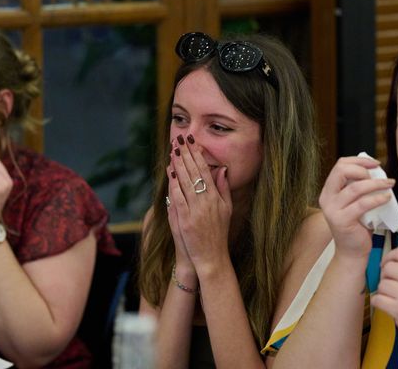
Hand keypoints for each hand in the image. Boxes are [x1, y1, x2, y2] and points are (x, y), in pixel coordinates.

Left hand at [168, 136, 231, 274]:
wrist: (212, 257)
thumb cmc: (219, 233)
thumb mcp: (227, 209)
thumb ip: (224, 188)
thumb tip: (222, 170)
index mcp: (216, 197)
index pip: (205, 170)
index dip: (198, 155)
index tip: (192, 142)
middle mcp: (207, 201)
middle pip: (194, 172)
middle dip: (187, 154)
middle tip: (180, 139)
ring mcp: (196, 210)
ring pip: (185, 182)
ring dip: (178, 165)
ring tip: (173, 150)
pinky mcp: (186, 220)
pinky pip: (178, 197)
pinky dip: (174, 184)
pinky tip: (170, 172)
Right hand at [318, 156, 394, 259]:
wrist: (352, 251)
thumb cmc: (357, 226)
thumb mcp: (355, 202)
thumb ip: (359, 187)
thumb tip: (377, 171)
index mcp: (329, 190)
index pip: (340, 165)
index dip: (359, 160)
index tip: (375, 163)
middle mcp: (327, 198)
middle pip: (342, 171)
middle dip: (363, 168)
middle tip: (380, 174)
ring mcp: (332, 209)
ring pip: (355, 187)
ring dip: (376, 183)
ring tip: (389, 184)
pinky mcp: (342, 220)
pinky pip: (362, 204)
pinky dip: (377, 198)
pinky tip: (387, 198)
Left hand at [371, 241, 397, 353]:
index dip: (390, 257)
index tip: (388, 264)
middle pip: (388, 267)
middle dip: (386, 275)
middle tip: (392, 284)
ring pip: (381, 283)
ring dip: (383, 290)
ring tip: (394, 297)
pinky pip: (377, 298)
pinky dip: (378, 302)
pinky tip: (387, 305)